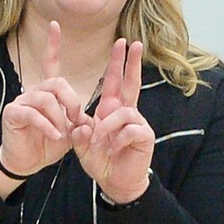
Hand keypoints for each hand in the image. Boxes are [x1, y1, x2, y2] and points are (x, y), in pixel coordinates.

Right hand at [0, 21, 87, 176]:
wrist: (26, 163)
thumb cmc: (47, 145)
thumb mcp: (70, 132)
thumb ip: (79, 122)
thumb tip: (86, 119)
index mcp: (47, 92)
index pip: (50, 63)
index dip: (52, 44)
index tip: (55, 25)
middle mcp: (33, 92)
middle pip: (57, 83)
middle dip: (71, 101)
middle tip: (76, 118)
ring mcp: (21, 101)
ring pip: (46, 99)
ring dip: (59, 118)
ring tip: (61, 133)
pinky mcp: (13, 113)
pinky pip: (34, 114)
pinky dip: (48, 126)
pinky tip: (54, 136)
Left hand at [72, 37, 153, 203]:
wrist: (116, 183)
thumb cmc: (102, 161)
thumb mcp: (83, 145)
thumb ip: (79, 132)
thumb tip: (80, 124)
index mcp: (111, 110)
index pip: (115, 81)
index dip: (117, 62)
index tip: (121, 41)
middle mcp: (126, 113)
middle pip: (131, 82)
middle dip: (131, 62)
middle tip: (134, 43)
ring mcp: (137, 124)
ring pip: (123, 112)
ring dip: (107, 125)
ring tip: (99, 140)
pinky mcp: (144, 137)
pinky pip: (130, 130)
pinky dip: (117, 139)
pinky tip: (113, 149)